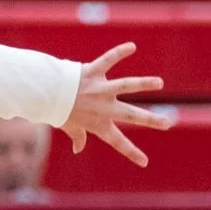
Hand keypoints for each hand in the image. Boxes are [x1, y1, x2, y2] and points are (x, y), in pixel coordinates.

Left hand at [60, 42, 171, 166]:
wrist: (43, 93)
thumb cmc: (57, 110)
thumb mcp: (68, 127)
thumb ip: (77, 137)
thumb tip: (78, 149)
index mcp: (98, 123)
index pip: (117, 142)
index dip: (131, 153)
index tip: (145, 163)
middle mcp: (103, 107)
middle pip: (131, 115)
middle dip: (150, 120)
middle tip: (167, 123)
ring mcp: (99, 89)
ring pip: (125, 85)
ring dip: (143, 83)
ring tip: (158, 83)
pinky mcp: (92, 72)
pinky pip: (107, 60)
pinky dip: (119, 52)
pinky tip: (132, 46)